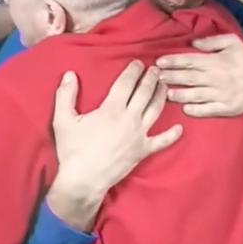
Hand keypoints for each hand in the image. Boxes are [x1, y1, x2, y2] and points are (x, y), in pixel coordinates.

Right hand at [46, 61, 181, 229]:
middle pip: (144, 93)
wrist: (83, 180)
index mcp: (112, 109)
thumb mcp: (63, 120)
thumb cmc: (72, 150)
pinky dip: (172, 135)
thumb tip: (69, 75)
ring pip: (155, 110)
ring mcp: (139, 135)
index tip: (138, 63)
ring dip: (161, 95)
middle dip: (151, 78)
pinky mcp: (143, 151)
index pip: (126, 83)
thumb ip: (65, 95)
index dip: (133, 71)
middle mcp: (129, 119)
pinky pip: (162, 142)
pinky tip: (180, 128)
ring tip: (165, 85)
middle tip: (156, 69)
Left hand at [157, 34, 242, 116]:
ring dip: (180, 94)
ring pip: (196, 95)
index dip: (174, 61)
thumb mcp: (233, 43)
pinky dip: (196, 110)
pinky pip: (208, 110)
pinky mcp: (225, 108)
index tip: (159, 62)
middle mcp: (215, 78)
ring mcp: (220, 94)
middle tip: (156, 77)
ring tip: (165, 94)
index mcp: (215, 61)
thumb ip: (212, 41)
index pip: (190, 60)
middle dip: (171, 77)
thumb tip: (193, 42)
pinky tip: (185, 110)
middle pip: (189, 77)